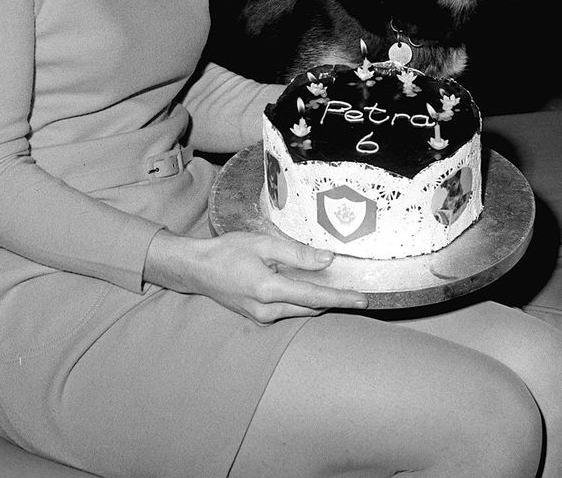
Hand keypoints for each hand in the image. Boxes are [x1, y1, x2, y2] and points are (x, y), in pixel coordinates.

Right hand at [145, 229, 367, 323]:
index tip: (363, 299)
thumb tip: (327, 260)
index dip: (341, 298)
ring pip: (301, 310)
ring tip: (339, 286)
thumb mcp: (262, 243)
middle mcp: (268, 311)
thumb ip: (296, 253)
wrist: (198, 269)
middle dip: (335, 301)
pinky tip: (310, 287)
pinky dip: (303, 300)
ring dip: (320, 301)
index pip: (315, 296)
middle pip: (311, 307)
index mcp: (269, 290)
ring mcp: (262, 318)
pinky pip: (289, 310)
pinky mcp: (258, 317)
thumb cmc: (227, 251)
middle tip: (357, 290)